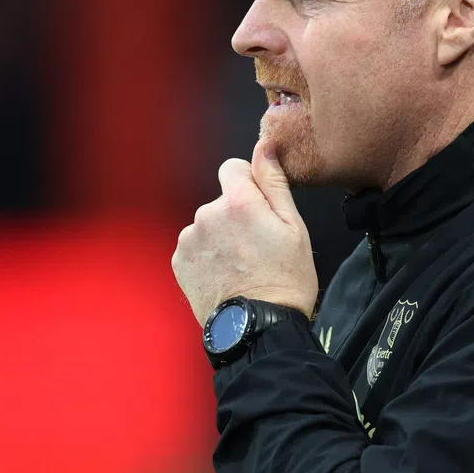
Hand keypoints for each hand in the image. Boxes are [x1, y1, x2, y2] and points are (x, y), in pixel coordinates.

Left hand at [172, 139, 318, 326]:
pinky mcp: (179, 261)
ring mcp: (189, 239)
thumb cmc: (285, 279)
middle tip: (258, 246)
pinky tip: (226, 274)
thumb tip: (264, 145)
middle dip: (236, 214)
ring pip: (208, 224)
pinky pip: (195, 245)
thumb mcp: (294, 226)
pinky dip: (208, 255)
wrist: (258, 327)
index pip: (232, 168)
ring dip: (221, 236)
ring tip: (242, 265)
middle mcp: (207, 214)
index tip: (261, 211)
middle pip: (221, 200)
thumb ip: (273, 181)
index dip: (250, 185)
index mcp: (238, 201)